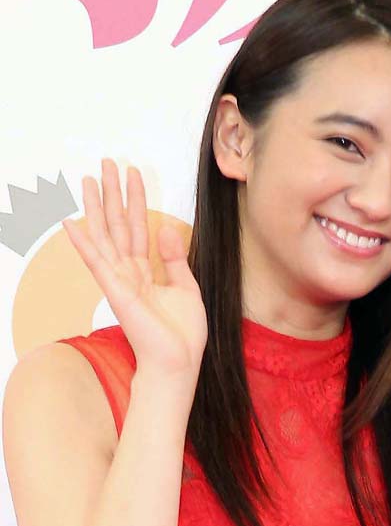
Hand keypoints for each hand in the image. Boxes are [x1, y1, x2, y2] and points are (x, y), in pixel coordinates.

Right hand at [62, 158, 207, 386]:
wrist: (179, 362)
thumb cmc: (182, 332)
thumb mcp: (186, 287)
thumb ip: (175, 258)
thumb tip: (166, 228)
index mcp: (145, 271)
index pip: (138, 227)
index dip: (136, 199)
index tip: (133, 173)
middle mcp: (128, 272)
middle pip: (118, 224)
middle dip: (113, 193)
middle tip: (107, 163)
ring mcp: (119, 281)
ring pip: (106, 235)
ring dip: (97, 206)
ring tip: (89, 178)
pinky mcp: (117, 292)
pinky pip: (97, 262)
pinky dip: (83, 242)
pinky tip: (70, 221)